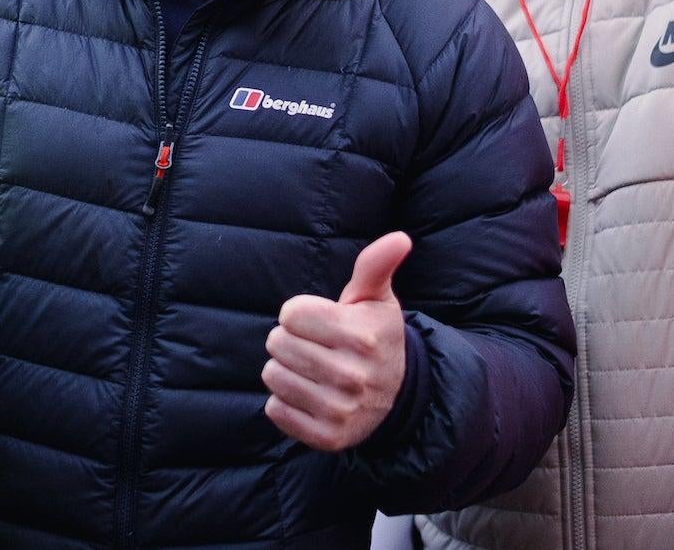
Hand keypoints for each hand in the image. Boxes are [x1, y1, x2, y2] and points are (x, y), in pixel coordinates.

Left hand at [263, 231, 411, 451]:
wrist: (396, 396)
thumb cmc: (375, 337)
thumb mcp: (377, 299)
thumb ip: (376, 265)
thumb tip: (400, 237)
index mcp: (361, 336)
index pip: (291, 313)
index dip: (300, 314)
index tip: (320, 322)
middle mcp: (352, 375)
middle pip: (277, 343)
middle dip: (289, 340)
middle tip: (314, 346)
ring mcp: (340, 410)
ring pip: (273, 376)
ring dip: (285, 369)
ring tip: (310, 369)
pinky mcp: (327, 437)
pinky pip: (275, 409)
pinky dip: (284, 401)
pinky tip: (309, 395)